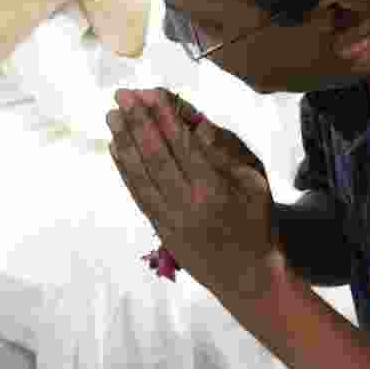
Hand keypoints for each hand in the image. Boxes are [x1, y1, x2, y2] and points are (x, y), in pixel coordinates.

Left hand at [107, 88, 283, 300]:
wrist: (249, 277)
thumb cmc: (257, 222)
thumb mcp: (255, 182)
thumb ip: (225, 152)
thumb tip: (196, 122)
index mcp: (215, 189)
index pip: (182, 143)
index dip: (163, 115)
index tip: (150, 91)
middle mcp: (187, 203)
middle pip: (155, 155)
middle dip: (137, 121)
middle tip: (121, 95)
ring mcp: (170, 219)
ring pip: (141, 174)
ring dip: (124, 142)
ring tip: (112, 115)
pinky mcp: (160, 228)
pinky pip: (138, 194)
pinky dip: (124, 169)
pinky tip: (116, 147)